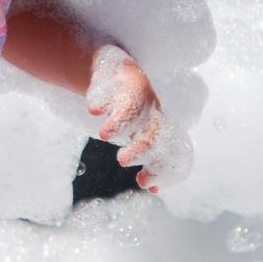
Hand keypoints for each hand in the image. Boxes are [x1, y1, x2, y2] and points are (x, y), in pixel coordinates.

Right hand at [87, 45, 166, 191]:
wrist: (118, 72)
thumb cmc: (133, 111)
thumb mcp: (141, 135)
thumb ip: (149, 159)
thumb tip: (155, 189)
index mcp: (159, 127)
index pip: (167, 149)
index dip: (159, 166)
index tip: (144, 184)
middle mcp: (151, 110)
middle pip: (154, 130)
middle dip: (141, 148)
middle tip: (122, 161)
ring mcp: (134, 90)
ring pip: (134, 106)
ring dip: (120, 122)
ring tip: (105, 135)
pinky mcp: (115, 74)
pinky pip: (111, 84)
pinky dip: (102, 96)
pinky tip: (95, 109)